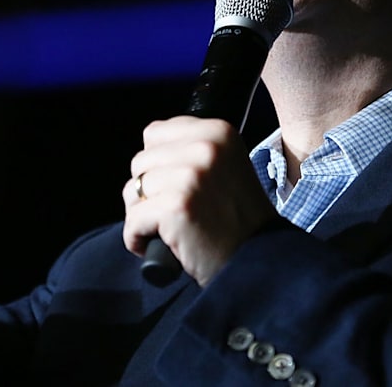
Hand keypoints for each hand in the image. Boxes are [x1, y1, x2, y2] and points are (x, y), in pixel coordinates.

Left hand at [122, 117, 274, 285]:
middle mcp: (205, 147)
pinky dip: (137, 239)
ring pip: (132, 190)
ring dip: (142, 215)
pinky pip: (133, 220)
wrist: (259, 260)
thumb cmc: (238, 219)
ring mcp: (190, 176)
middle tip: (173, 212)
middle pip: (140, 162)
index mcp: (218, 131)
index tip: (173, 185)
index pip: (154, 133)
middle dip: (147, 190)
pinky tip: (160, 245)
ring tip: (168, 229)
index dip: (157, 164)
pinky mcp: (176, 207)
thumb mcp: (225, 165)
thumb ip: (191, 150)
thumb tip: (148, 151)